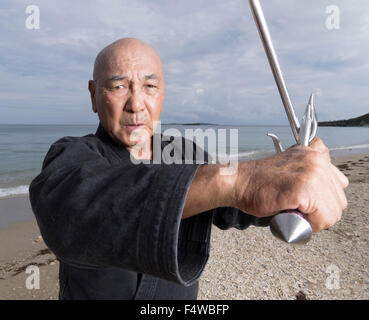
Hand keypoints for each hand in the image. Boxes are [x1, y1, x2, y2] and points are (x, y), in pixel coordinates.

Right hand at [234, 137, 348, 231]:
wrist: (238, 182)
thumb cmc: (258, 181)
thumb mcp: (291, 166)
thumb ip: (312, 170)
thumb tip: (328, 187)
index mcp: (315, 154)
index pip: (339, 184)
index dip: (324, 198)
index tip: (309, 201)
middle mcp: (317, 161)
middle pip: (339, 201)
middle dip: (322, 212)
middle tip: (300, 211)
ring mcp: (312, 174)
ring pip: (333, 212)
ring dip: (316, 220)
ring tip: (295, 213)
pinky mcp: (304, 190)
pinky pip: (321, 218)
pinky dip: (309, 225)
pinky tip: (292, 215)